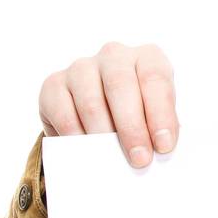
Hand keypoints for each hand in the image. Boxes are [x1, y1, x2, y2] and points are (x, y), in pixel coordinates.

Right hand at [38, 42, 177, 167]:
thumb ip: (159, 130)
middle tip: (139, 159)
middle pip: (121, 86)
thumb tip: (157, 152)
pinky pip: (63, 114)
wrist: (104, 114)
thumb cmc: (140, 115)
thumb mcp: (157, 117)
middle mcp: (114, 56)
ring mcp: (81, 68)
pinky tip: (86, 154)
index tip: (164, 146)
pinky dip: (76, 138)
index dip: (161, 114)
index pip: (154, 79)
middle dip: (132, 128)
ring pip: (91, 102)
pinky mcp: (53, 85)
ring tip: (112, 161)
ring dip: (103, 136)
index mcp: (147, 57)